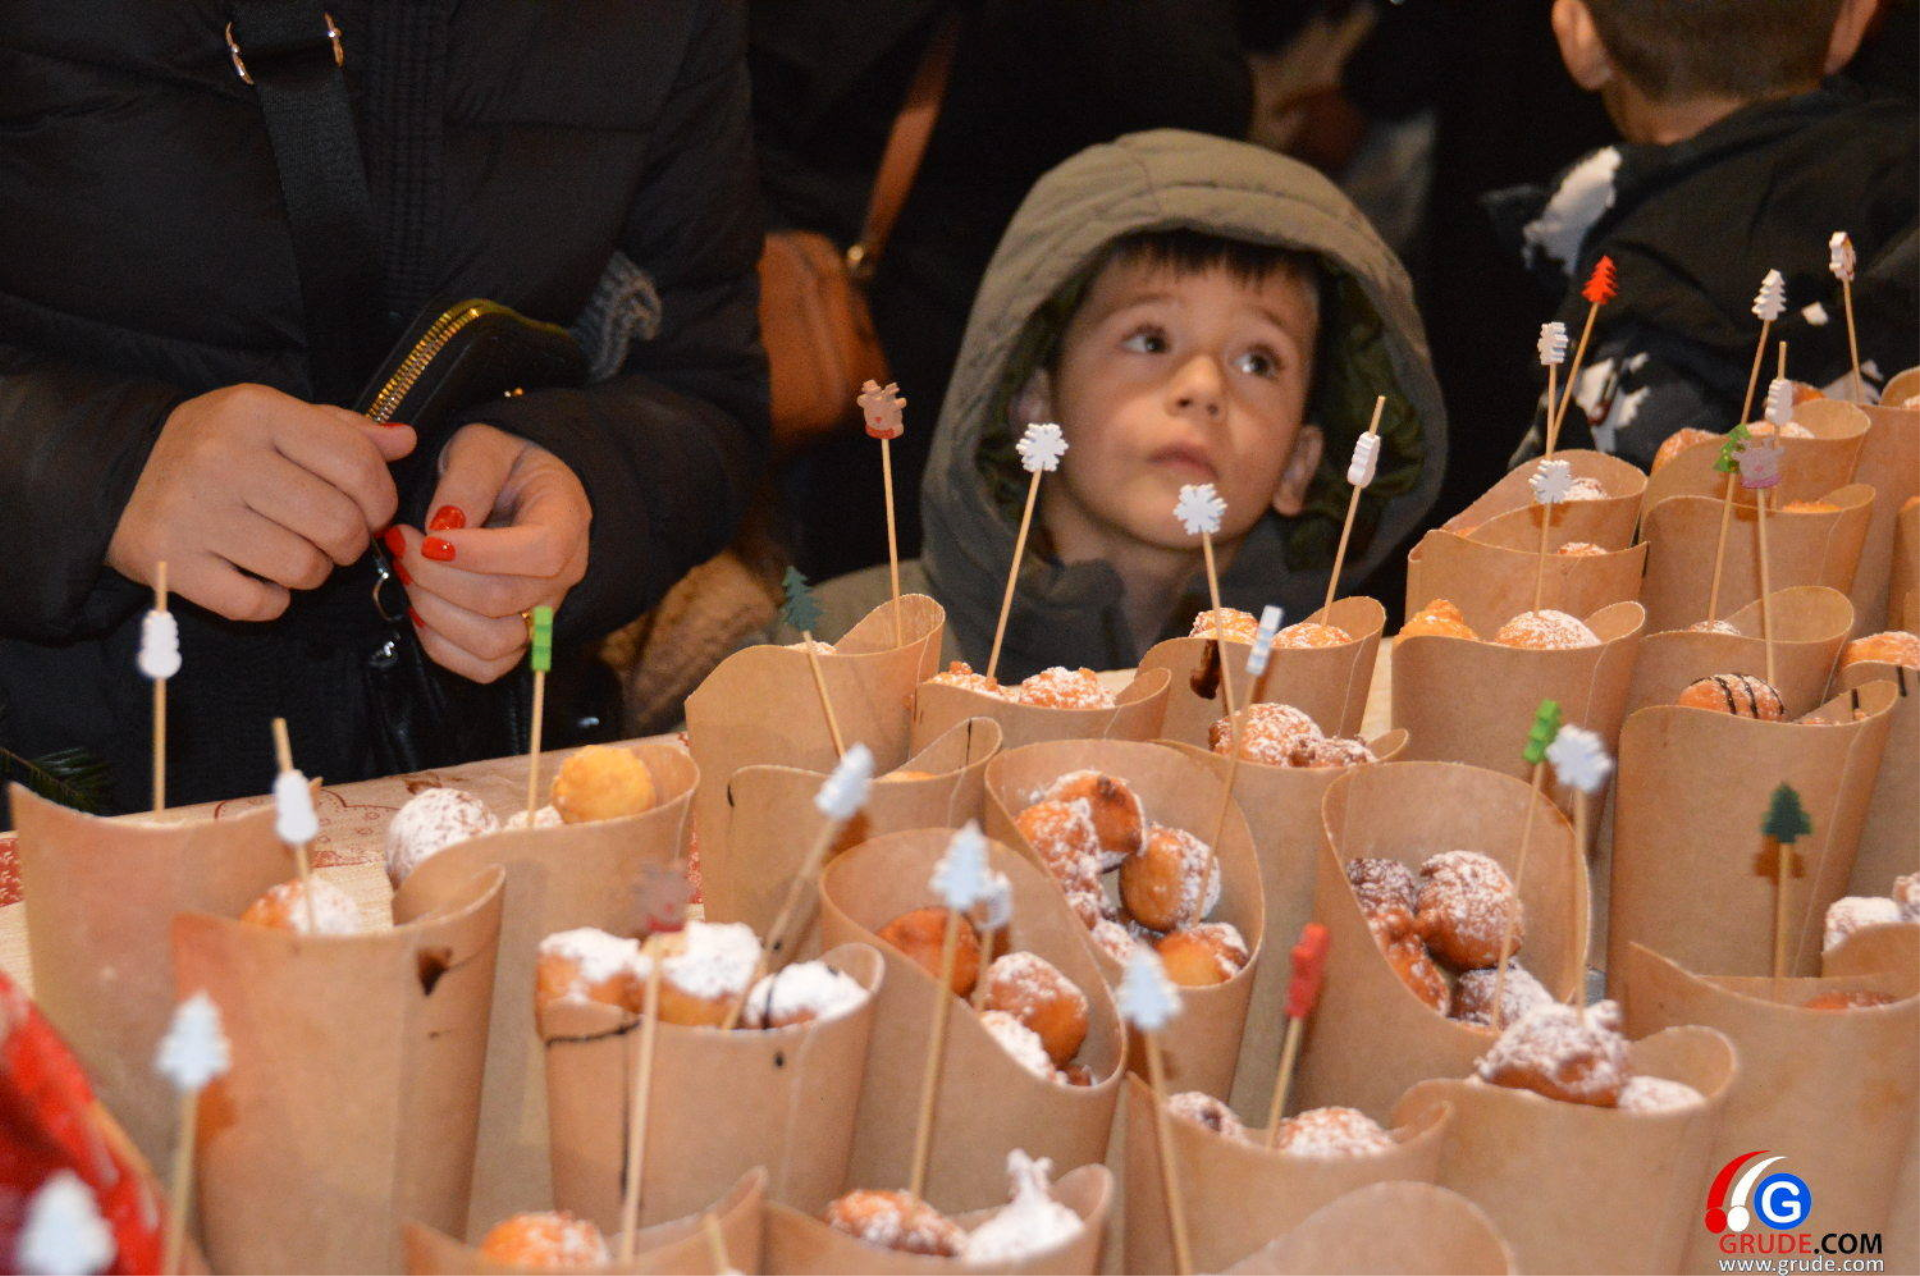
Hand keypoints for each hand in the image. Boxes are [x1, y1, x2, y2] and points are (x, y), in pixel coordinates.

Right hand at [107, 384, 415, 620]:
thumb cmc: (214, 448)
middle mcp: (223, 458)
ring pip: (306, 569)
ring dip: (314, 572)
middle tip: (334, 538)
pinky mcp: (173, 565)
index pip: (358, 464)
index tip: (372, 509)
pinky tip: (260, 578)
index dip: (382, 498)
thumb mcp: (273, 420)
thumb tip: (405, 441)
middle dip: (352, 541)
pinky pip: (260, 604)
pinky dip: (273, 601)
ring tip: (294, 553)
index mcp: (256, 412)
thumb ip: (342, 431)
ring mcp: (195, 513)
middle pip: (339, 523)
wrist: (115, 476)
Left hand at [387, 422, 589, 682]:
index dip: (481, 554)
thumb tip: (442, 526)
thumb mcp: (483, 446)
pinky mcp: (518, 639)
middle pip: (505, 600)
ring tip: (406, 575)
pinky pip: (484, 667)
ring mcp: (542, 613)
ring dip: (434, 613)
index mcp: (566, 521)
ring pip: (494, 642)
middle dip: (436, 577)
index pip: (541, 552)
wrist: (515, 489)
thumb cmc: (501, 465)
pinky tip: (420, 607)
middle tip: (399, 543)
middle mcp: (565, 575)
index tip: (430, 538)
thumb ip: (466, 478)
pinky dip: (442, 645)